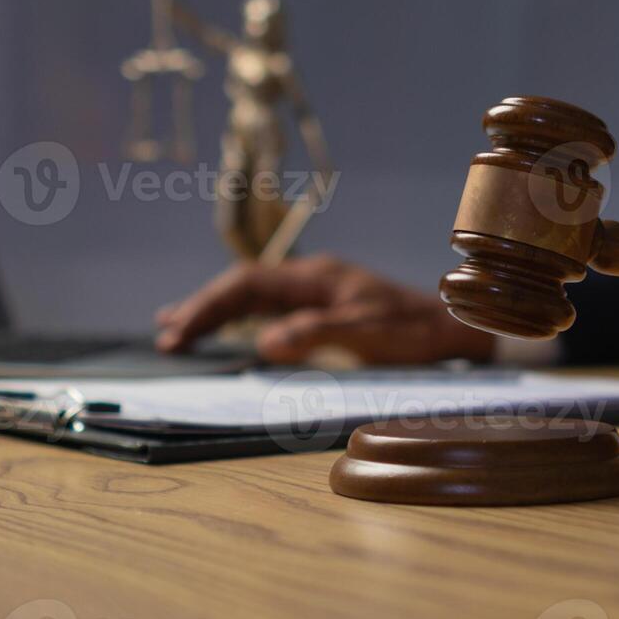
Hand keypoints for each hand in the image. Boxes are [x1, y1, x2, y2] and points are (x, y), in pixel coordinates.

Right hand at [155, 254, 496, 364]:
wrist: (452, 330)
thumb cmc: (415, 332)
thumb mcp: (368, 335)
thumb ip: (316, 334)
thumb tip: (265, 342)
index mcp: (316, 276)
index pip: (248, 284)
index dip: (211, 305)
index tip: (181, 329)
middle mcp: (311, 278)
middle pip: (243, 287)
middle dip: (203, 309)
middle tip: (167, 338)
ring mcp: (314, 292)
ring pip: (252, 297)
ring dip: (214, 312)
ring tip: (173, 328)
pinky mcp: (320, 309)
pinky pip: (267, 309)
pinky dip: (237, 319)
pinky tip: (220, 330)